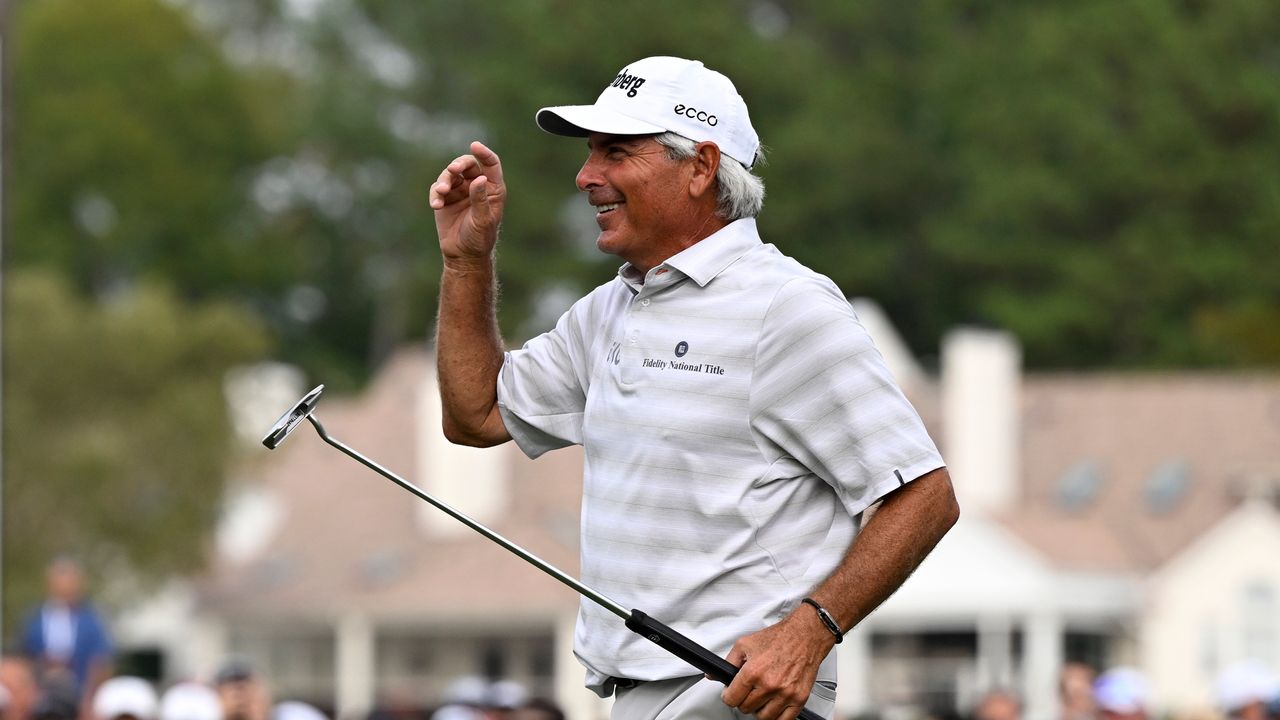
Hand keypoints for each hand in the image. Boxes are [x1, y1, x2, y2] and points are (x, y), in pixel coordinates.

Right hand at [430, 141, 506, 264]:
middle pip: (467, 165)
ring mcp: (460, 191)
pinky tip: (436, 205)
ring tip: (442, 192)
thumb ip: (480, 199)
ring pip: (450, 175)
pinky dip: (436, 195)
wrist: (463, 256)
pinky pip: (437, 189)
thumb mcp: (482, 220)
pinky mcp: (445, 199)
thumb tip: (480, 178)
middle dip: (459, 164)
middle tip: (453, 169)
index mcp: (492, 189)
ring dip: (444, 180)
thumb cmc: (479, 239)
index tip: (475, 145)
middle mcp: (476, 186)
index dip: (484, 153)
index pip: (490, 164)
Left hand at [720, 610, 834, 719]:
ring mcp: (785, 694)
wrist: (804, 635)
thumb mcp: (745, 644)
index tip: (731, 693)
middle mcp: (769, 684)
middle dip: (743, 700)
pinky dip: (776, 716)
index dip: (728, 696)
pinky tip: (773, 705)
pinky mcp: (800, 698)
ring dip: (759, 709)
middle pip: (746, 709)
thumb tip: (714, 675)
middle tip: (748, 690)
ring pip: (763, 717)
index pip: (731, 699)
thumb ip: (728, 662)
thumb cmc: (778, 638)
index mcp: (753, 672)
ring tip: (761, 697)